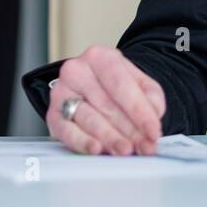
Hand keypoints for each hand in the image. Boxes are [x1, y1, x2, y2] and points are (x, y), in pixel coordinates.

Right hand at [46, 45, 166, 155]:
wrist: (95, 86)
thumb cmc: (117, 85)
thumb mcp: (141, 84)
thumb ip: (152, 98)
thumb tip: (153, 116)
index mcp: (100, 57)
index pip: (121, 85)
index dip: (140, 112)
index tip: (154, 131)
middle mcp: (76, 70)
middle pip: (106, 105)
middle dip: (129, 130)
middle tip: (145, 146)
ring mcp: (61, 92)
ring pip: (88, 118)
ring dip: (110, 138)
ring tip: (126, 150)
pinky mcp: (52, 114)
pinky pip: (66, 130)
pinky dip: (82, 141)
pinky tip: (96, 149)